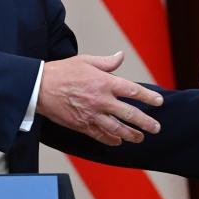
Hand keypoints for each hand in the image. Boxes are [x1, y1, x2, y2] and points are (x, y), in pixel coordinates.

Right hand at [37, 51, 162, 145]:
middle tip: (156, 128)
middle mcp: (102, 100)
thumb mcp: (86, 60)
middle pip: (130, 114)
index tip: (159, 102)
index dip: (149, 97)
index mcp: (105, 82)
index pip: (134, 91)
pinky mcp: (82, 125)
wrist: (39, 88)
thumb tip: (120, 56)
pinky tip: (118, 141)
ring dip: (131, 134)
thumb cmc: (62, 72)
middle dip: (146, 122)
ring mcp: (92, 115)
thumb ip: (107, 62)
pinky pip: (100, 135)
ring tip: (140, 137)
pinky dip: (111, 140)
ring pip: (117, 129)